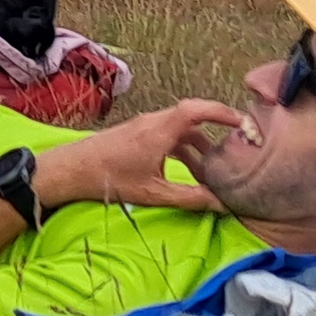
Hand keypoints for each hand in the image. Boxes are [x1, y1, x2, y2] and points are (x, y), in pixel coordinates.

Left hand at [40, 99, 243, 210]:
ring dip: (197, 148)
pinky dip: (182, 150)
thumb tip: (222, 205)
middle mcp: (154, 122)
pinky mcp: (136, 135)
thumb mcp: (154, 193)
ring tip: (211, 172)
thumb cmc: (111, 179)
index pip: (197, 109)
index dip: (222, 112)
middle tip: (235, 149)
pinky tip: (186, 172)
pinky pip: (167, 136)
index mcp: (160, 130)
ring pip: (180, 131)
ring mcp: (144, 127)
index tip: (242, 121)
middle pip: (192, 120)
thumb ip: (190, 198)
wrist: (72, 170)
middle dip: (215, 134)